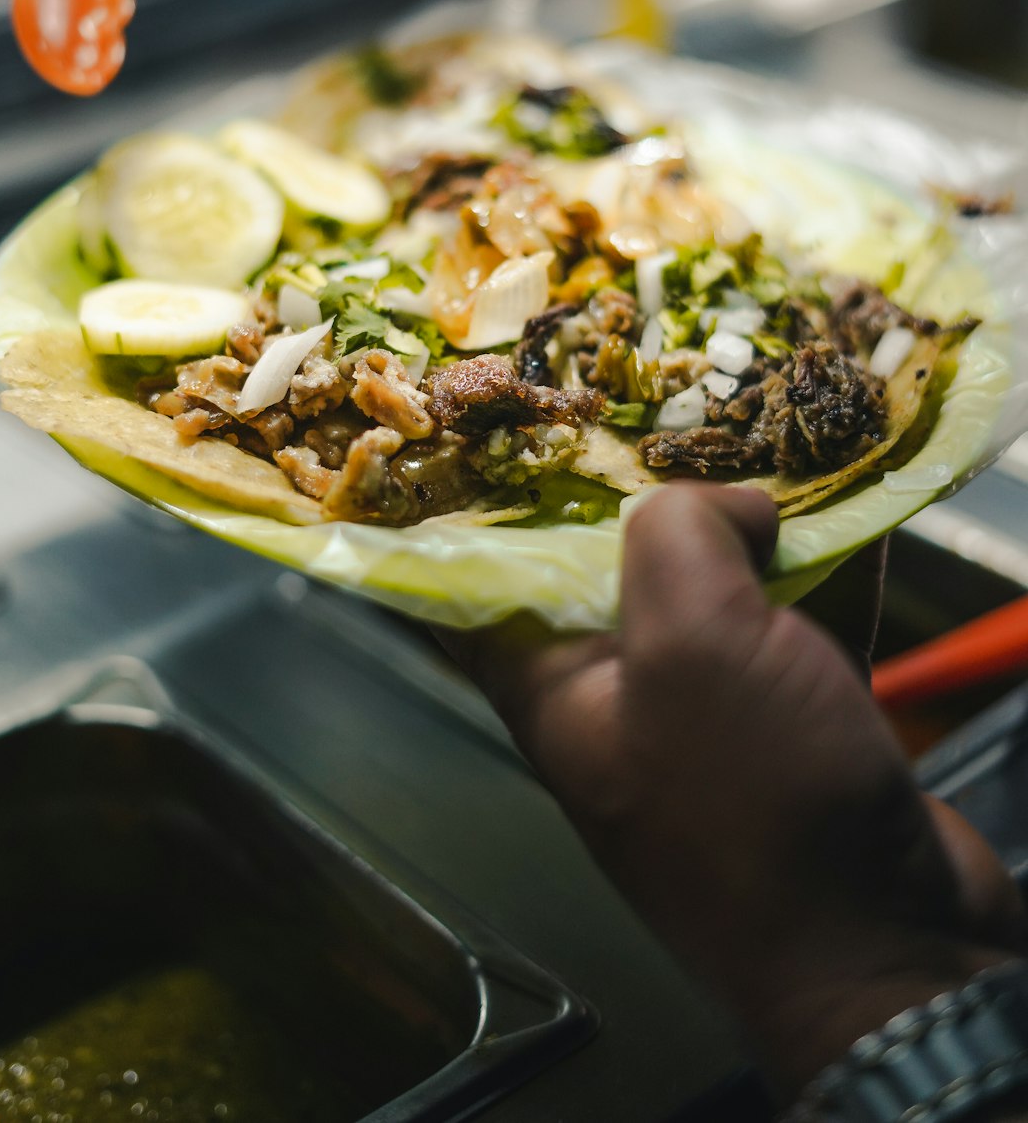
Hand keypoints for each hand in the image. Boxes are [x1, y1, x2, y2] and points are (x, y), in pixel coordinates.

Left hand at [445, 485, 1027, 1103]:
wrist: (887, 953)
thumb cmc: (758, 814)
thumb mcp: (690, 643)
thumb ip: (679, 536)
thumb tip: (725, 501)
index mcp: (557, 690)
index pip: (479, 588)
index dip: (478, 511)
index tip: (490, 438)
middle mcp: (623, 703)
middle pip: (610, 571)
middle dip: (644, 494)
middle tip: (666, 414)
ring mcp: (712, 719)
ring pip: (715, 593)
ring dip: (747, 526)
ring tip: (769, 447)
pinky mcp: (796, 728)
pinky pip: (798, 626)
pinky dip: (822, 572)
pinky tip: (847, 518)